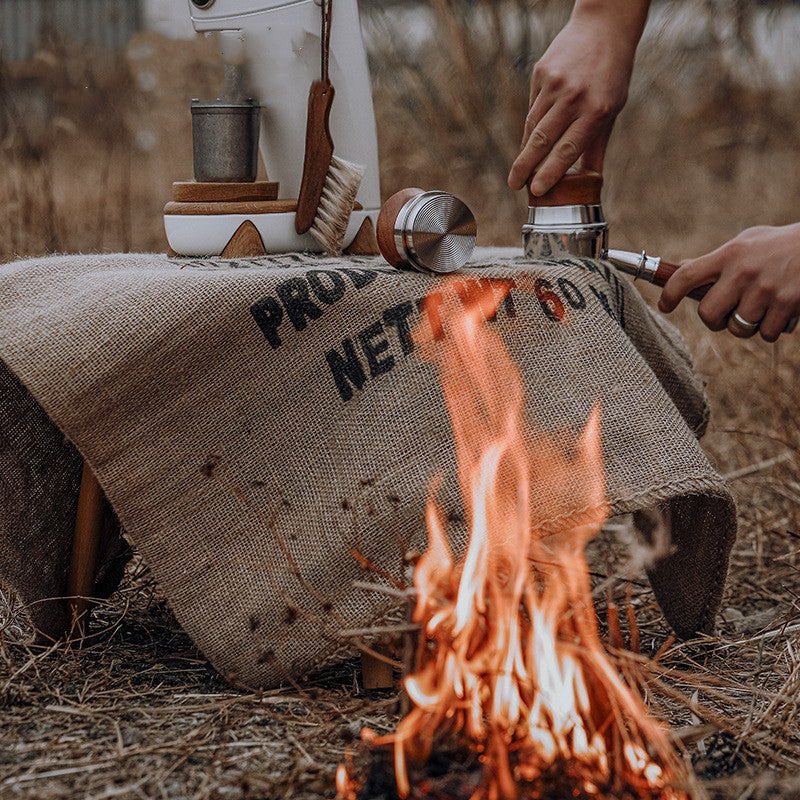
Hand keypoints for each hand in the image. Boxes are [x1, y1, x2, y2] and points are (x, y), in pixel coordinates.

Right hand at [507, 1, 648, 196]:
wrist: (604, 27)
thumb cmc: (611, 75)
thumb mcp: (612, 110)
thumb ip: (597, 146)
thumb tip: (590, 183)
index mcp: (596, 110)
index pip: (567, 149)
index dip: (550, 173)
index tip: (536, 191)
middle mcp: (573, 97)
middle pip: (542, 140)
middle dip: (525, 167)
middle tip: (514, 186)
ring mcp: (554, 83)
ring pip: (532, 126)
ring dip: (524, 150)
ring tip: (518, 171)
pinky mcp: (540, 73)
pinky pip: (532, 108)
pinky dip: (531, 126)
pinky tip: (531, 139)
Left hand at [658, 224, 799, 341]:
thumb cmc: (778, 246)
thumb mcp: (746, 243)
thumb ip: (716, 259)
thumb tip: (682, 267)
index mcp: (729, 254)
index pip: (685, 275)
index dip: (669, 294)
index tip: (664, 306)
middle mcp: (743, 272)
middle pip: (707, 314)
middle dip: (713, 321)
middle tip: (723, 316)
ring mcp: (765, 289)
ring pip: (737, 328)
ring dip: (745, 326)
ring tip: (759, 310)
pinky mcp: (787, 304)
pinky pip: (765, 334)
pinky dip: (769, 330)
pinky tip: (778, 313)